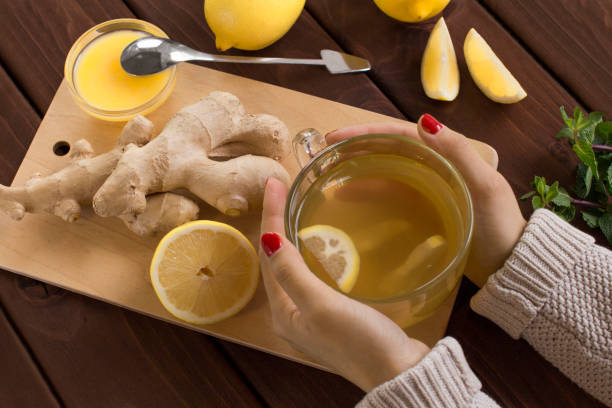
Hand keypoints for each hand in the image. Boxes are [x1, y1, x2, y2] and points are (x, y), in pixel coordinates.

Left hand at [259, 178, 429, 390]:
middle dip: (277, 223)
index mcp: (283, 313)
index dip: (271, 217)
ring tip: (293, 206)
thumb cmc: (359, 341)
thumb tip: (268, 238)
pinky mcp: (335, 314)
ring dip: (293, 236)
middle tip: (282, 190)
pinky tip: (322, 241)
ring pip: (296, 266)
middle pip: (278, 260)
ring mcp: (314, 314)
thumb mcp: (321, 305)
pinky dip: (314, 252)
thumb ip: (293, 273)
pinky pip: (316, 274)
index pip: (269, 255)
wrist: (399, 373)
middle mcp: (293, 314)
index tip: (274, 183)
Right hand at [327, 115, 526, 286]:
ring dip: (360, 170)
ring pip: (388, 171)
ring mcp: (429, 188)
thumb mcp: (484, 185)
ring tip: (331, 177)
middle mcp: (436, 165)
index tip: (336, 138)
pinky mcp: (425, 209)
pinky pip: (393, 194)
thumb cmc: (500, 225)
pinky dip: (372, 193)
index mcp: (449, 153)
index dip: (367, 133)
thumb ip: (458, 152)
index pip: (401, 134)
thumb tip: (423, 120)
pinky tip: (353, 201)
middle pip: (389, 149)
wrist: (511, 264)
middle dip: (357, 147)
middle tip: (326, 153)